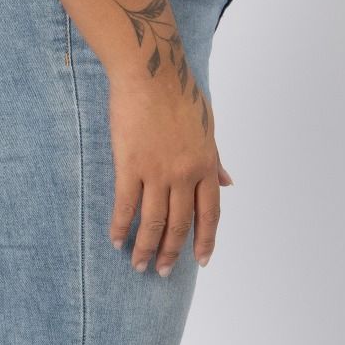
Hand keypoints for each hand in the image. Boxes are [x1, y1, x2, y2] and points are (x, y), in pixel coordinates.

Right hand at [107, 73, 230, 274]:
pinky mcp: (130, 165)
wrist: (151, 72)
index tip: (201, 261)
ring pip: (154, 222)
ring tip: (139, 265)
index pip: (209, 214)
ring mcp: (157, 172)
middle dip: (171, 252)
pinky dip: (122, 227)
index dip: (205, 240)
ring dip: (146, 248)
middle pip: (180, 224)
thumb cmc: (180, 93)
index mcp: (205, 165)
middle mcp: (184, 174)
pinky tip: (117, 240)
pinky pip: (126, 205)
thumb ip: (215, 159)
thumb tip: (228, 182)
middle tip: (161, 271)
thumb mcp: (208, 127)